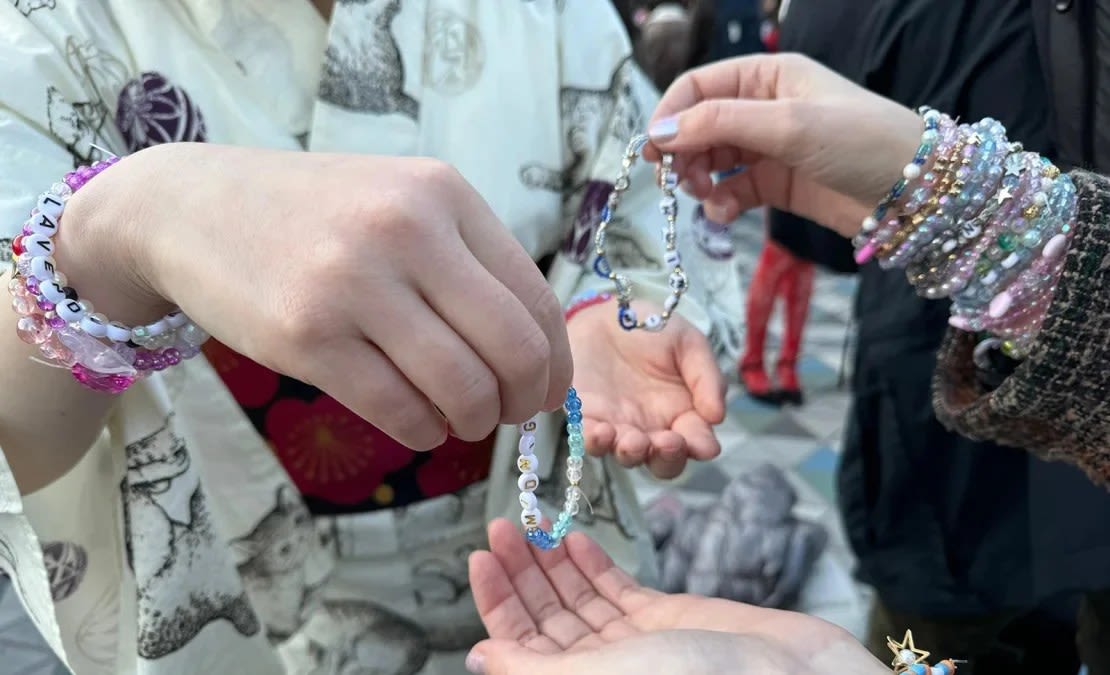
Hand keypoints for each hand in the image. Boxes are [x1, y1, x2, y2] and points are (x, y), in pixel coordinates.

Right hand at [64, 143, 572, 449]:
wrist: (191, 207)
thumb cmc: (313, 215)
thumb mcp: (400, 203)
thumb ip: (467, 261)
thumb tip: (536, 355)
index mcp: (444, 194)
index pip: (536, 298)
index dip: (555, 361)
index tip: (549, 390)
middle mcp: (406, 231)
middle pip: (514, 349)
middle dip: (526, 400)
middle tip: (511, 414)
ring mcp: (352, 284)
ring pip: (461, 387)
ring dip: (474, 422)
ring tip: (460, 420)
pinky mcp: (305, 336)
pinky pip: (398, 408)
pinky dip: (423, 430)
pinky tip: (420, 424)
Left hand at [466, 519, 886, 674]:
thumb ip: (535, 671)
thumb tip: (478, 656)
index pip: (518, 643)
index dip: (496, 601)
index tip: (479, 555)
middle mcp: (600, 669)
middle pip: (545, 616)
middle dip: (520, 571)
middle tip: (501, 524)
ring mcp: (632, 644)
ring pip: (577, 599)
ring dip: (552, 561)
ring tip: (530, 521)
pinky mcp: (665, 620)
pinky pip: (617, 589)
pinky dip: (594, 563)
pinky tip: (574, 537)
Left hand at [567, 299, 724, 478]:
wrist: (607, 312)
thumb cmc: (653, 329)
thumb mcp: (688, 343)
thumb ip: (706, 377)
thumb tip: (718, 417)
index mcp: (683, 414)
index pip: (697, 441)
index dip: (702, 447)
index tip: (703, 445)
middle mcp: (652, 429)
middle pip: (664, 462)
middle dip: (667, 459)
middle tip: (667, 442)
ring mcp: (619, 427)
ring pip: (627, 456)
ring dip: (631, 454)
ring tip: (633, 440)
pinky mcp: (587, 418)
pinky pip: (589, 438)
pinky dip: (594, 441)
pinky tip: (601, 433)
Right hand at [643, 53, 922, 235]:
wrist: (915, 193)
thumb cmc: (860, 141)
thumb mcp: (788, 124)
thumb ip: (720, 125)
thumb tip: (660, 133)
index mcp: (768, 76)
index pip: (699, 87)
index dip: (670, 115)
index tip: (651, 150)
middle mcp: (765, 108)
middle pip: (699, 126)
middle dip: (682, 152)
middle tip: (673, 181)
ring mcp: (770, 148)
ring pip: (711, 160)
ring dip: (698, 179)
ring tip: (703, 196)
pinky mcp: (777, 185)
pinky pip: (731, 190)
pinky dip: (720, 203)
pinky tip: (724, 213)